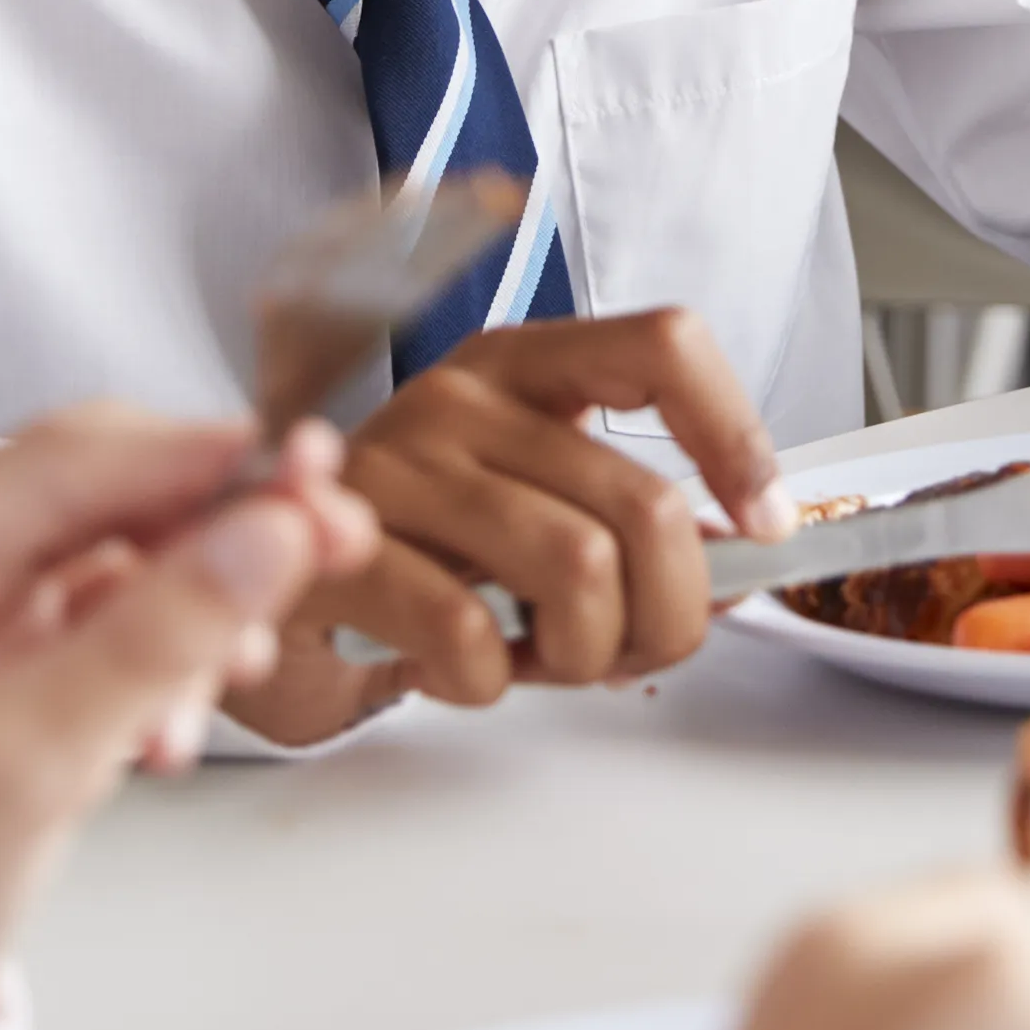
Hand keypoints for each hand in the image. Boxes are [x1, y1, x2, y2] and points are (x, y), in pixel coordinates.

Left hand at [0, 408, 374, 1006]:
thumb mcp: (34, 755)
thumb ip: (160, 634)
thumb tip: (272, 532)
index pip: (71, 459)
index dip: (202, 461)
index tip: (310, 473)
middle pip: (104, 496)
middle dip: (213, 537)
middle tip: (326, 548)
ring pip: (117, 556)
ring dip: (190, 613)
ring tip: (228, 684)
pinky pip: (101, 617)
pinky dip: (154, 659)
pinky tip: (170, 724)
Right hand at [247, 308, 797, 733]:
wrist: (266, 604)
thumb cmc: (422, 558)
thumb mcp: (539, 519)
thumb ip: (638, 528)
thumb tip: (745, 557)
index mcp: (523, 368)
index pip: (663, 348)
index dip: (734, 437)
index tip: (763, 525)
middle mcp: (460, 395)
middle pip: (642, 505)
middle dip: (666, 614)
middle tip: (627, 651)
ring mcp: (393, 464)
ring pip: (577, 570)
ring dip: (582, 655)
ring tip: (536, 659)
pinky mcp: (335, 548)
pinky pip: (470, 633)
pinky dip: (490, 681)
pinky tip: (462, 672)